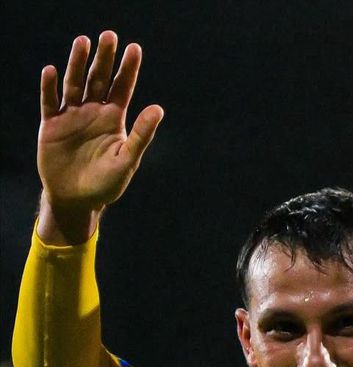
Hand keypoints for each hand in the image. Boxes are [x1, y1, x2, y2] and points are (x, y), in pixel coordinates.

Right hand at [37, 32, 162, 238]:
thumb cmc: (106, 183)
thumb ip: (141, 134)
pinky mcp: (51, 124)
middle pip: (99, 79)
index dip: (128, 68)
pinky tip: (51, 71)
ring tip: (83, 42)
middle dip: (104, 58)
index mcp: (114, 119)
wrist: (77, 200)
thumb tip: (158, 108)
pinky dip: (49, 87)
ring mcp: (71, 116)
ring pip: (74, 83)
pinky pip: (49, 101)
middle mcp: (93, 112)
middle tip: (109, 35)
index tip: (135, 48)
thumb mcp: (127, 159)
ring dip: (77, 64)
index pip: (122, 88)